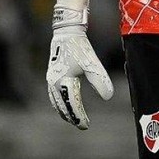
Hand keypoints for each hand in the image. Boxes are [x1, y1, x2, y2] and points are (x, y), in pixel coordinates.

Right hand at [46, 6, 113, 128]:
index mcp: (63, 81)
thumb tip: (108, 97)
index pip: (72, 104)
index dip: (79, 116)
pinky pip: (53, 95)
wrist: (67, 33)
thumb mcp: (92, 64)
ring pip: (56, 101)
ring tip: (73, 119)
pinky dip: (59, 103)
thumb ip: (100, 80)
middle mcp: (54, 82)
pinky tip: (65, 105)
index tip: (86, 125)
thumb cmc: (80, 48)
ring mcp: (51, 79)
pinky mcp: (52, 75)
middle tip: (82, 125)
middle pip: (62, 106)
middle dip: (72, 117)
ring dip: (64, 111)